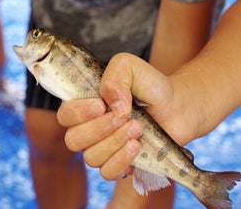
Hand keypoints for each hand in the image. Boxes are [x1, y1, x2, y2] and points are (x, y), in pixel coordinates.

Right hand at [58, 53, 199, 179]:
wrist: (176, 107)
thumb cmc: (150, 87)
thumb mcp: (131, 68)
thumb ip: (115, 76)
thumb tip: (112, 105)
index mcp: (86, 106)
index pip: (65, 116)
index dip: (78, 113)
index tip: (101, 105)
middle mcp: (90, 129)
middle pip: (74, 140)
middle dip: (100, 128)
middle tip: (125, 115)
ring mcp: (103, 149)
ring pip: (91, 158)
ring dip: (114, 142)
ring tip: (137, 127)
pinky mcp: (120, 164)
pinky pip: (108, 173)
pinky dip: (121, 160)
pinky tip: (136, 146)